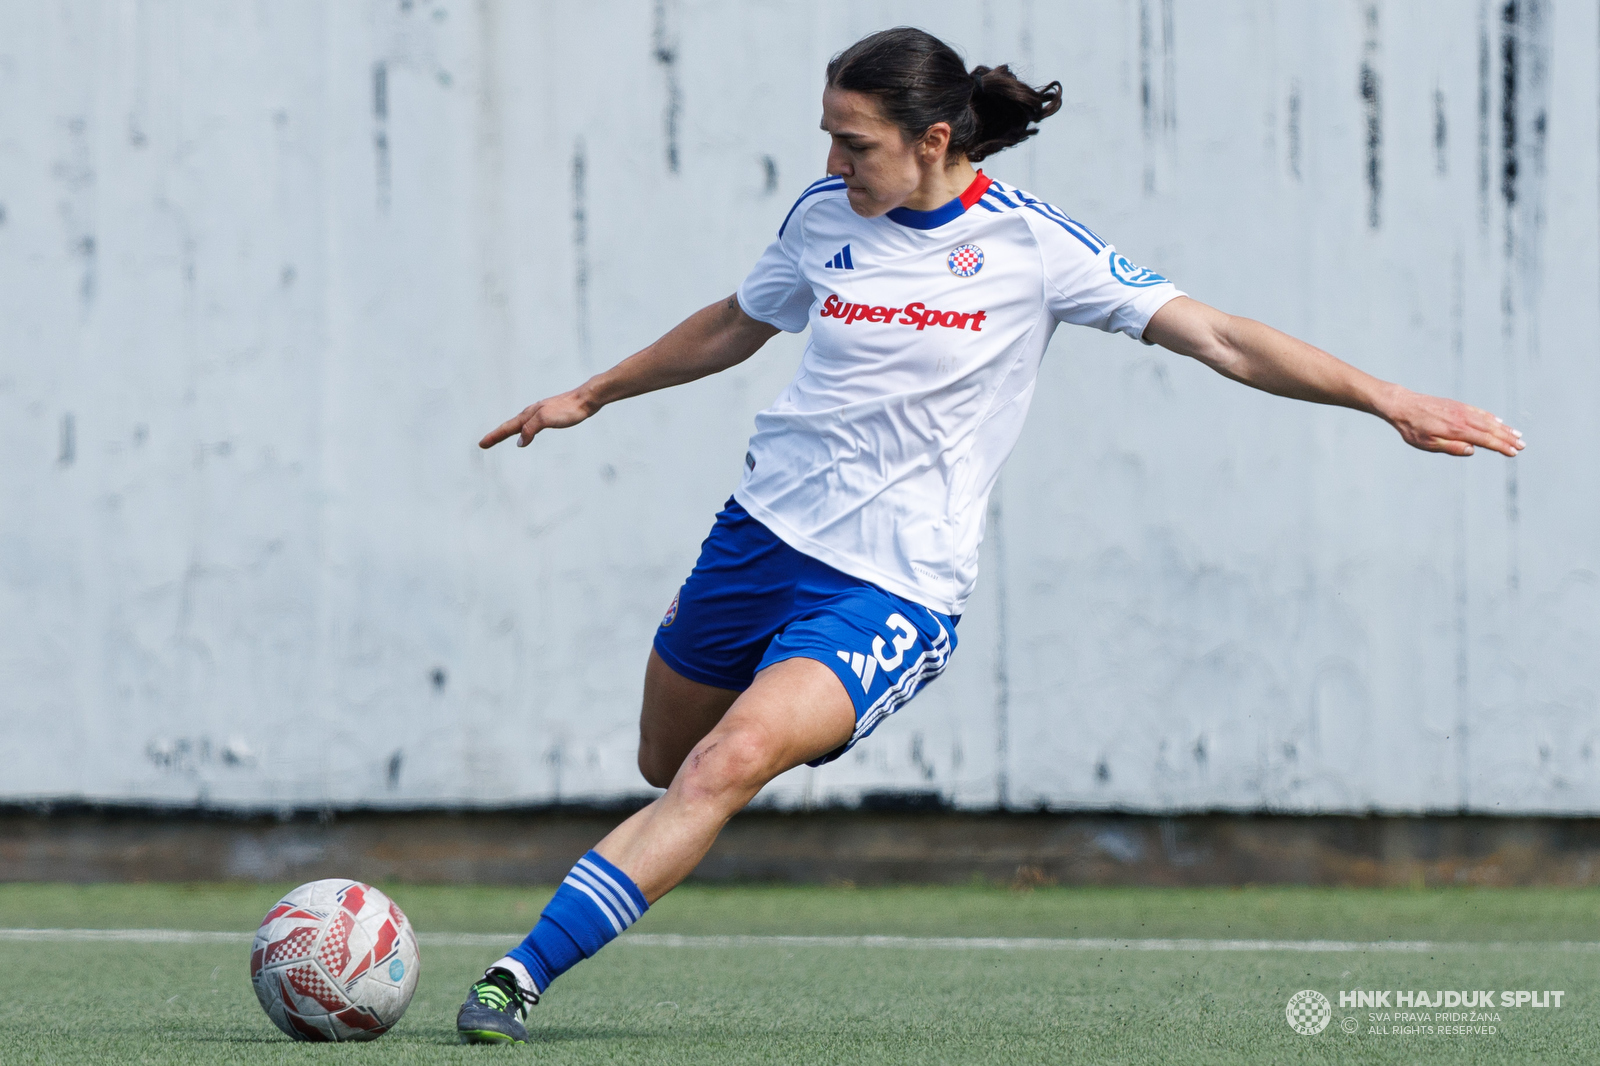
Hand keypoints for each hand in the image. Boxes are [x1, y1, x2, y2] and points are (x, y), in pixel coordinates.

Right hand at [479, 387, 595, 448]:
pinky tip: (527, 432)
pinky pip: (531, 424)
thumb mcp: (546, 419)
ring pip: (520, 424)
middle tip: (484, 443)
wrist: (586, 399)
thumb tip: (519, 441)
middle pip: (510, 426)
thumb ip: (531, 429)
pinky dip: (523, 430)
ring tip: (500, 436)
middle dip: (497, 435)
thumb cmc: (568, 409)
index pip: (507, 428)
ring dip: (508, 431)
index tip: (481, 444)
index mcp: (529, 414)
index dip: (494, 436)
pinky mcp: (550, 415)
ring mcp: (541, 413)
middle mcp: (532, 413)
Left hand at [1380, 387, 1524, 456]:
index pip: (1485, 440)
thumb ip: (1451, 447)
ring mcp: (1461, 410)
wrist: (1403, 405)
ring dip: (1503, 428)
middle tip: (1523, 445)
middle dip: (1508, 438)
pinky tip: (1498, 421)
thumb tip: (1473, 450)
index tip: (1514, 452)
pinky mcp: (1457, 405)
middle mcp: (1462, 418)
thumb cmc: (1413, 429)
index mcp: (1456, 430)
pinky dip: (1491, 417)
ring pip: (1487, 420)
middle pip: (1490, 429)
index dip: (1501, 447)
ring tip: (1517, 434)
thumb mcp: (1428, 444)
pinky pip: (1478, 412)